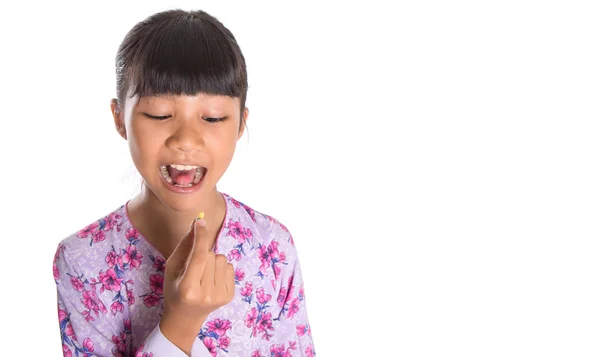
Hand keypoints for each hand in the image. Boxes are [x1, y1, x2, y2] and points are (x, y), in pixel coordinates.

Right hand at [160, 218, 234, 354]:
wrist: (185, 317)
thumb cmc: (174, 289)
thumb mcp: (173, 268)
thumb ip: (185, 245)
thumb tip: (198, 222)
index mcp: (188, 288)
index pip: (199, 256)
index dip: (200, 237)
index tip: (200, 222)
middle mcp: (206, 294)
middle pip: (210, 255)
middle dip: (203, 253)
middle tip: (194, 267)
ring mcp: (220, 296)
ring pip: (222, 259)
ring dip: (212, 261)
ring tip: (203, 274)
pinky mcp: (229, 296)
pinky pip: (230, 267)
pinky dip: (220, 269)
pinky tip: (211, 280)